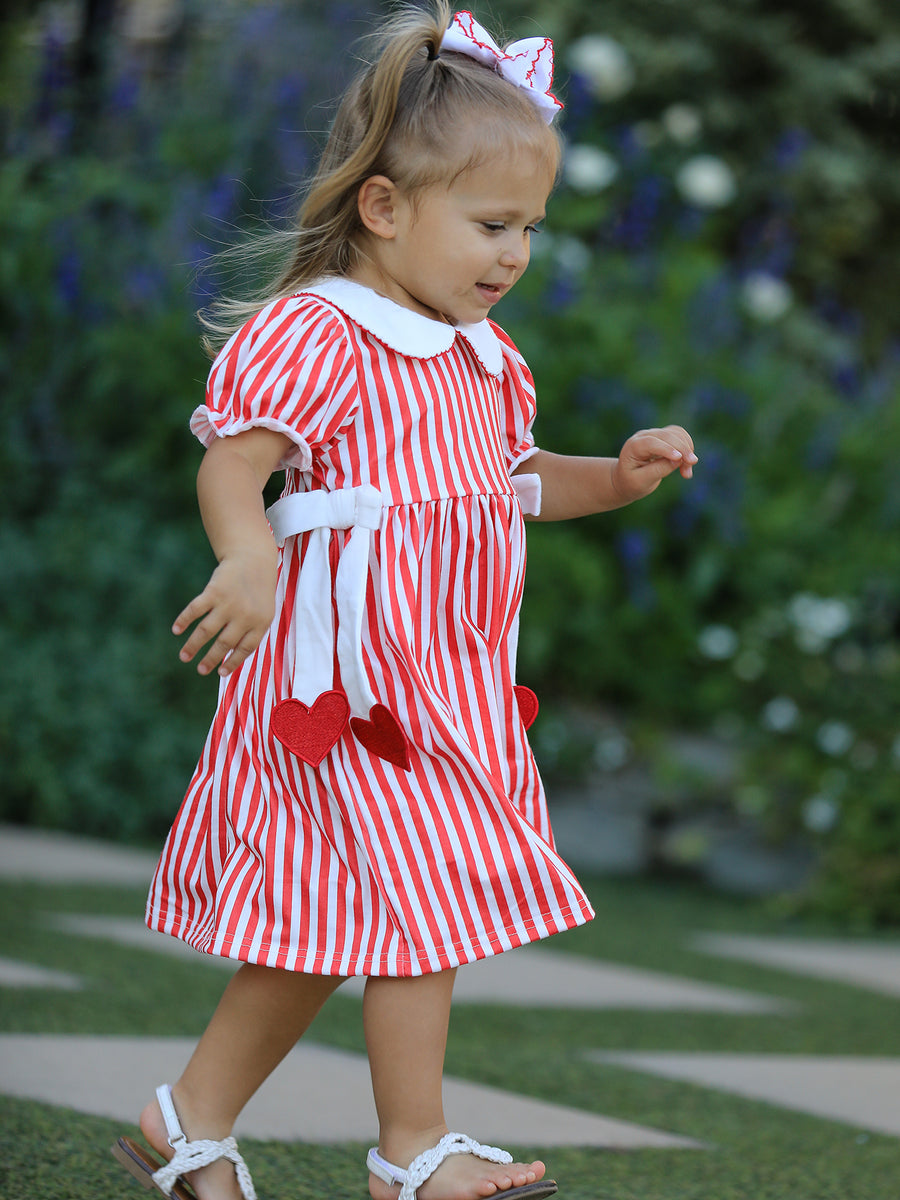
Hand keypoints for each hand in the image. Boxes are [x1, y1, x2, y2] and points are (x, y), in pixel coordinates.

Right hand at [173, 550, 276, 676]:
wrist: (253, 559)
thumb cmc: (257, 591)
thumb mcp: (263, 612)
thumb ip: (251, 632)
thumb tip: (229, 657)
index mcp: (261, 623)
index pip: (245, 649)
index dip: (232, 662)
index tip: (219, 673)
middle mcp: (245, 615)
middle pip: (224, 643)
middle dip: (210, 659)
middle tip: (200, 670)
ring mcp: (228, 603)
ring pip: (206, 631)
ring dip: (192, 646)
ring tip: (184, 657)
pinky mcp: (213, 591)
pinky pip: (195, 610)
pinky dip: (183, 621)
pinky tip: (176, 630)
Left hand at [611, 425, 696, 503]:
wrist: (626, 479)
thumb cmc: (631, 482)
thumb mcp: (641, 481)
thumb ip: (658, 470)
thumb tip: (679, 459)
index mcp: (633, 447)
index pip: (651, 443)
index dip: (666, 449)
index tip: (680, 459)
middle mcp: (643, 436)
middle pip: (667, 435)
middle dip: (682, 449)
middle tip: (691, 465)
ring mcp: (654, 434)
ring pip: (676, 433)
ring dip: (687, 450)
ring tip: (687, 473)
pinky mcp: (664, 437)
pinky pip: (680, 436)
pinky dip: (688, 448)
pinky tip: (687, 465)